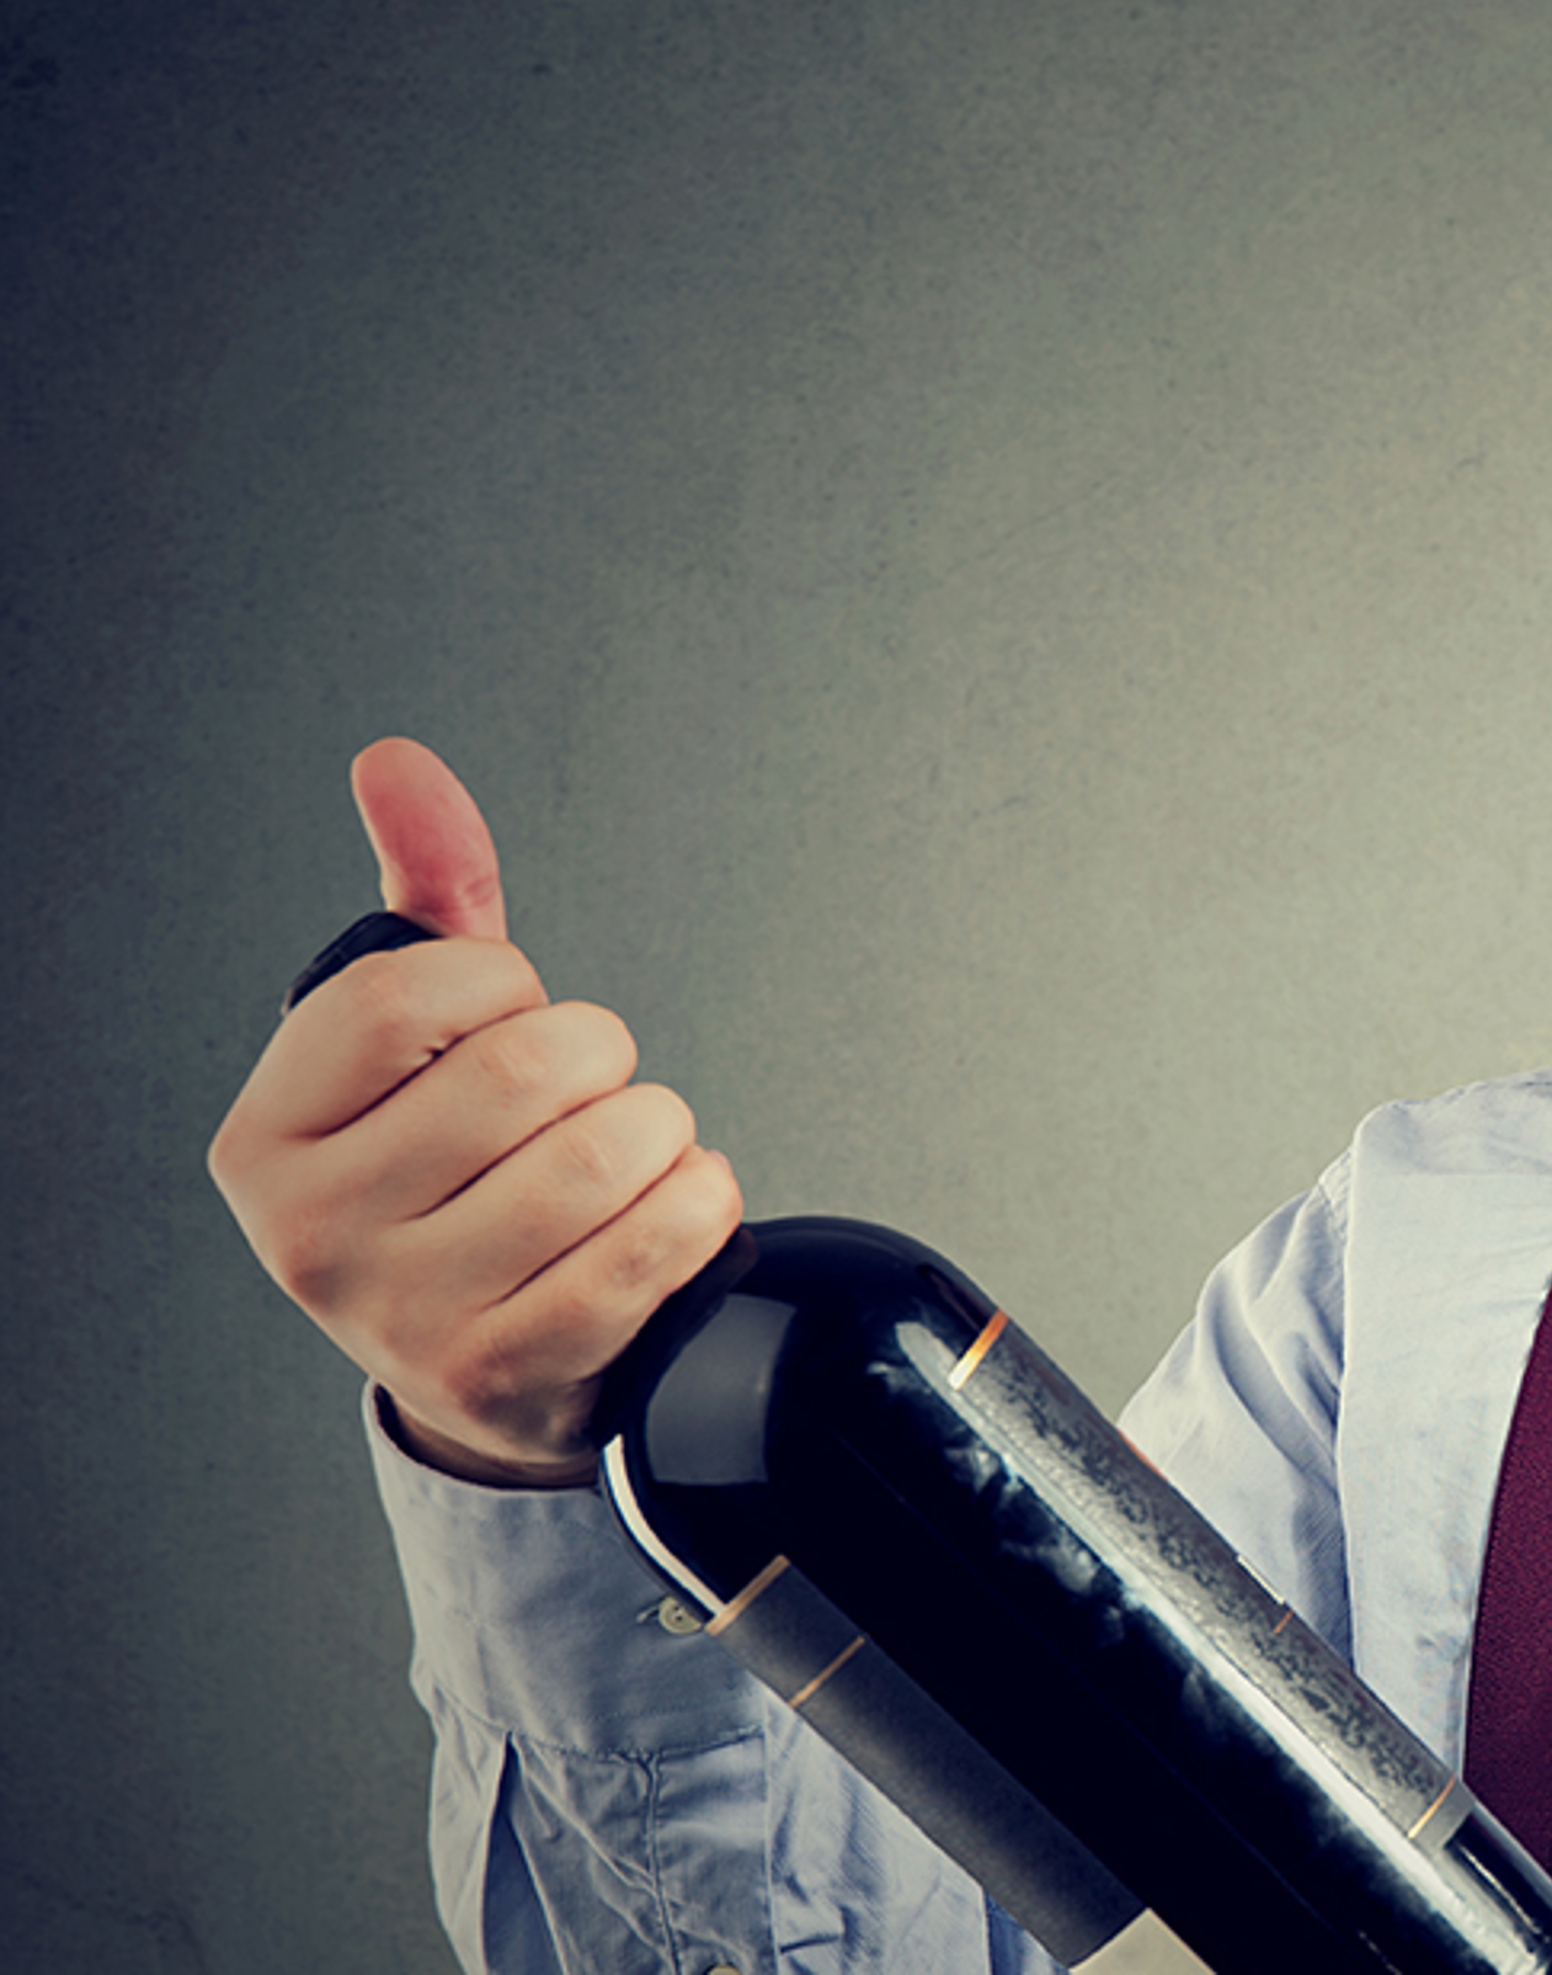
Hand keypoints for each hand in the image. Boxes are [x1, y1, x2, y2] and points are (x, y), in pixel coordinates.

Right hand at [208, 739, 741, 1485]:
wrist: (486, 1359)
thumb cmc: (459, 1173)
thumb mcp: (428, 1037)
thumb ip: (429, 893)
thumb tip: (396, 763)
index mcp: (266, 1136)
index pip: (404, 997)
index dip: (503, 988)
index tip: (510, 1022)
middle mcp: (311, 1232)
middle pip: (521, 1072)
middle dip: (602, 1058)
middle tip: (593, 1090)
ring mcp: (405, 1315)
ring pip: (598, 1155)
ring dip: (661, 1132)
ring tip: (635, 1150)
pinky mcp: (509, 1373)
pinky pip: (651, 1248)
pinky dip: (701, 1203)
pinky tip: (678, 1202)